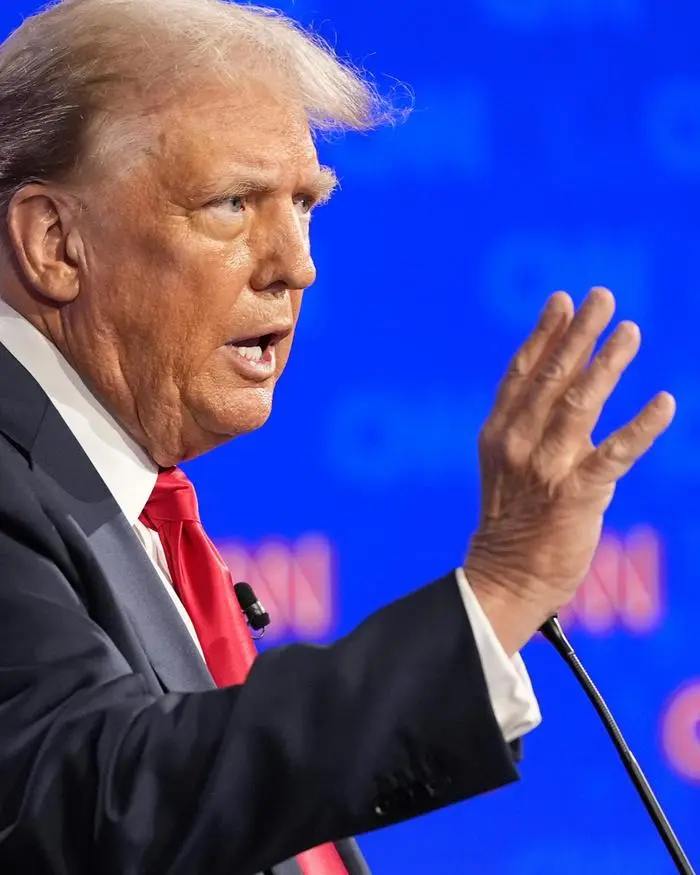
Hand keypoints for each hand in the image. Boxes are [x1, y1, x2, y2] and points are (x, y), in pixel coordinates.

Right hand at [464, 287, 674, 653]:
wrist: (507, 578)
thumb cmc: (513, 522)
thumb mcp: (508, 466)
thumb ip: (531, 426)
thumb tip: (572, 384)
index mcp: (498, 433)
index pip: (521, 373)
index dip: (544, 334)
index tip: (562, 301)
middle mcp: (517, 444)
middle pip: (551, 378)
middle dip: (578, 334)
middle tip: (602, 297)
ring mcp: (545, 468)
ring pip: (579, 405)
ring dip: (607, 365)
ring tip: (630, 332)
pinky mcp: (576, 495)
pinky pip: (615, 454)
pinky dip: (642, 427)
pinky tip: (665, 403)